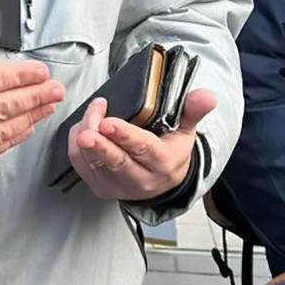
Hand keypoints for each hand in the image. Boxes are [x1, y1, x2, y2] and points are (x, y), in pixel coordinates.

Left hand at [68, 89, 215, 200]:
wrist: (164, 182)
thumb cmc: (171, 150)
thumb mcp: (186, 131)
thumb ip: (193, 111)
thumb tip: (208, 95)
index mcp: (163, 163)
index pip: (143, 150)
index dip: (126, 136)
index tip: (109, 123)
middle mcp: (141, 180)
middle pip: (116, 163)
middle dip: (100, 146)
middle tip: (87, 132)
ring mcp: (118, 187)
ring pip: (94, 163)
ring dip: (85, 137)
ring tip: (90, 113)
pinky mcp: (101, 189)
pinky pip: (81, 166)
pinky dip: (76, 145)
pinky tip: (82, 127)